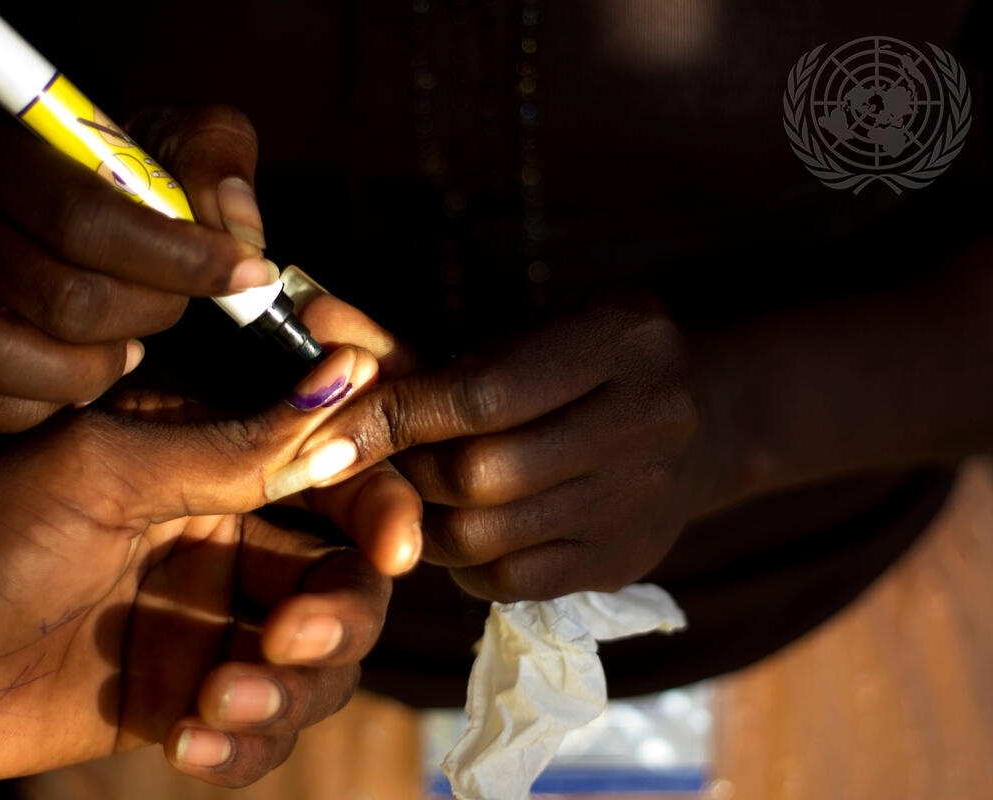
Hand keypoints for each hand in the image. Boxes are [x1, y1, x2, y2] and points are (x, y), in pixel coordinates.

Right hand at [0, 106, 271, 431]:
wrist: (5, 207)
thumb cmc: (99, 176)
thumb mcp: (164, 138)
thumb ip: (213, 157)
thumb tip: (241, 230)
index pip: (86, 218)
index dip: (179, 257)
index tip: (247, 272)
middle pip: (66, 297)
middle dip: (152, 312)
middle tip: (179, 304)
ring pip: (11, 357)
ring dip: (98, 364)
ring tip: (131, 341)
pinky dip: (52, 400)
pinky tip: (88, 369)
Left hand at [0, 347, 420, 781]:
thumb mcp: (103, 471)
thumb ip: (234, 447)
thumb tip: (354, 377)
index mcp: (209, 457)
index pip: (336, 474)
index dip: (381, 509)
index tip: (391, 549)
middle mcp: (224, 534)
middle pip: (345, 578)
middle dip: (336, 616)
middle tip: (284, 639)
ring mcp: (207, 619)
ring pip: (317, 661)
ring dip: (289, 690)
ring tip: (216, 701)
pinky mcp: (185, 694)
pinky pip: (259, 728)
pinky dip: (245, 746)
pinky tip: (189, 745)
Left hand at [284, 292, 706, 600]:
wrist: (699, 417)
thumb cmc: (576, 365)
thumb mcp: (513, 335)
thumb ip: (411, 345)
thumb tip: (311, 317)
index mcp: (618, 335)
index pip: (479, 393)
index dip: (392, 418)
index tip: (324, 435)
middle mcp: (649, 416)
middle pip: (480, 473)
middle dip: (406, 474)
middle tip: (366, 467)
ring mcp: (643, 497)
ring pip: (487, 535)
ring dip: (423, 522)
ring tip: (408, 494)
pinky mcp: (626, 559)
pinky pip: (509, 579)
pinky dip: (460, 560)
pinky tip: (456, 526)